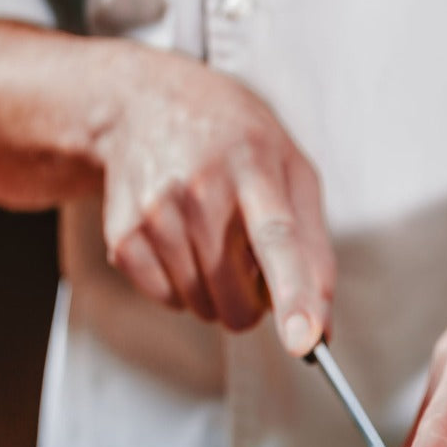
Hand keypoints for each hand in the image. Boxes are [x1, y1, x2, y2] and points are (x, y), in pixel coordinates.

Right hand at [96, 43, 333, 354]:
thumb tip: (323, 327)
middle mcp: (200, 192)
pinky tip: (182, 244)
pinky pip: (169, 301)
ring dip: (218, 292)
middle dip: (254, 301)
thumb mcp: (291, 170)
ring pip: (204, 307)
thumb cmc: (233, 142)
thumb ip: (314, 246)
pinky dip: (184, 288)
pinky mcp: (123, 238)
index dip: (295, 294)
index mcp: (254, 167)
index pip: (278, 240)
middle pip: (238, 298)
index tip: (305, 342)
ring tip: (212, 237)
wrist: (143, 105)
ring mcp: (156, 215)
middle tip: (250, 258)